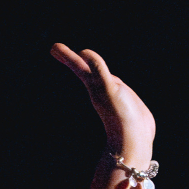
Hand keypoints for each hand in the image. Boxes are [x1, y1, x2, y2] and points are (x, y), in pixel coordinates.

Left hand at [50, 43, 154, 159]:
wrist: (135, 140)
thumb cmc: (121, 115)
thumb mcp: (108, 89)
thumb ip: (97, 71)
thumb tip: (83, 54)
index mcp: (95, 85)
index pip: (78, 66)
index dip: (67, 56)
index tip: (54, 48)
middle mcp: (101, 89)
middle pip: (83, 69)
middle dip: (71, 58)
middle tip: (56, 49)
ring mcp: (112, 95)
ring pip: (98, 76)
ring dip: (89, 67)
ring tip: (82, 59)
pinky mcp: (124, 100)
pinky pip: (113, 85)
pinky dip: (108, 79)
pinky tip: (109, 80)